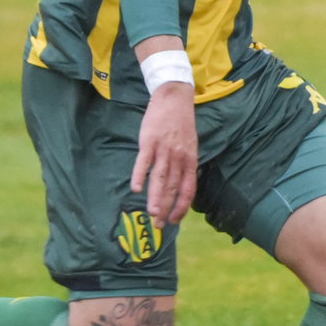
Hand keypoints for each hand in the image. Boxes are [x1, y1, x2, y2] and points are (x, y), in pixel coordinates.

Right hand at [129, 81, 197, 224]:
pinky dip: (139, 175)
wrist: (174, 99)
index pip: (188, 189)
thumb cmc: (181, 126)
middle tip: (159, 225)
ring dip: (156, 197)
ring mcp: (164, 150)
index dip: (182, 207)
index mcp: (190, 161)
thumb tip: (180, 186)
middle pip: (173, 188)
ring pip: (160, 178)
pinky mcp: (149, 141)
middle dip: (167, 209)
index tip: (175, 221)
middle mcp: (179, 158)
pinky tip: (135, 188)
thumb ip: (185, 166)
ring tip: (152, 213)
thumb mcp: (190, 147)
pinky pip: (144, 162)